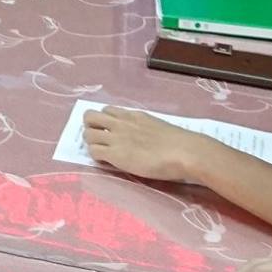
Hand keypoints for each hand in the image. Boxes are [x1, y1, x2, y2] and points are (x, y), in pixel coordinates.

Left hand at [80, 106, 213, 183]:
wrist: (183, 152)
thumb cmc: (179, 142)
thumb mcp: (156, 125)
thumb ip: (143, 127)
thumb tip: (140, 136)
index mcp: (132, 115)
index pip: (107, 110)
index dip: (104, 120)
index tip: (108, 129)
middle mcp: (121, 123)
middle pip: (90, 116)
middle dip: (89, 126)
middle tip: (97, 138)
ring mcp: (116, 138)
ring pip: (87, 134)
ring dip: (90, 142)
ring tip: (100, 151)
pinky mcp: (115, 154)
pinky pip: (93, 151)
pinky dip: (95, 156)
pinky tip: (105, 161)